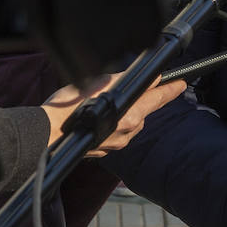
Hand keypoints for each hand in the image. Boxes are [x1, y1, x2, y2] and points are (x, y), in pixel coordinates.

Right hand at [42, 73, 186, 156]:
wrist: (45, 134)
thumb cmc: (69, 107)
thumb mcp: (100, 84)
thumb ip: (127, 80)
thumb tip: (150, 76)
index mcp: (130, 116)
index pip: (157, 99)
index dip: (170, 90)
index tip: (180, 84)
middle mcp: (126, 133)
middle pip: (143, 112)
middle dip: (141, 100)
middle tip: (131, 88)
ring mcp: (115, 144)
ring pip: (129, 123)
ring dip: (124, 112)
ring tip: (104, 101)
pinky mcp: (102, 150)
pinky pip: (114, 133)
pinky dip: (111, 123)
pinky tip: (97, 116)